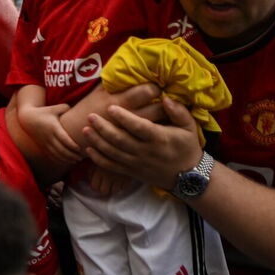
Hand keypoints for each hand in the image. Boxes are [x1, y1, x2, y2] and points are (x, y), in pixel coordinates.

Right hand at [18, 101, 81, 164]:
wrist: (27, 119)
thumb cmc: (44, 112)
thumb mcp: (54, 108)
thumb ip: (66, 108)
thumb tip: (77, 108)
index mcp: (53, 127)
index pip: (64, 139)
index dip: (72, 145)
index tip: (81, 149)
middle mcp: (49, 137)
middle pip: (62, 149)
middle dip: (72, 155)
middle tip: (82, 157)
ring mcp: (45, 143)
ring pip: (57, 154)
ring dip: (67, 159)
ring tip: (77, 160)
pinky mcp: (42, 147)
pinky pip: (52, 156)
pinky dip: (60, 160)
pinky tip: (68, 161)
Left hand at [82, 96, 201, 189]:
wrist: (188, 176)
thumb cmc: (187, 147)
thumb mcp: (189, 127)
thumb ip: (178, 111)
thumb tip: (165, 98)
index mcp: (159, 138)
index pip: (138, 127)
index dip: (123, 117)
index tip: (110, 107)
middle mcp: (146, 152)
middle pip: (120, 140)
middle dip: (103, 128)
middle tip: (90, 116)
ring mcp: (137, 164)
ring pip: (112, 153)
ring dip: (97, 141)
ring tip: (84, 130)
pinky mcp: (131, 172)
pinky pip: (112, 166)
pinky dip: (98, 158)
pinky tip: (88, 149)